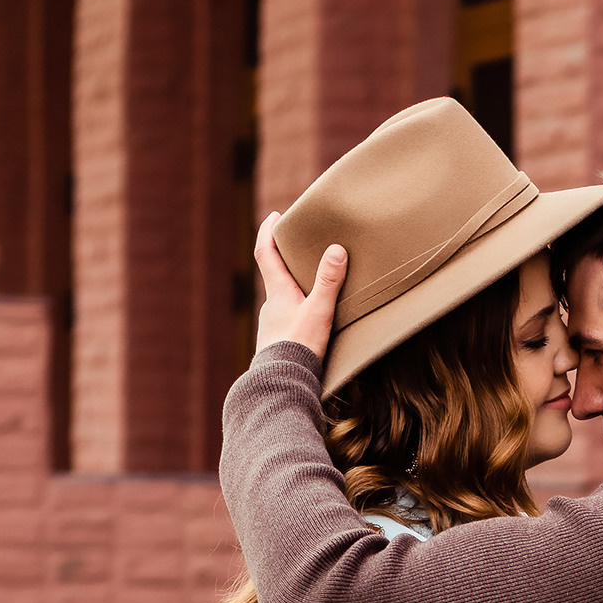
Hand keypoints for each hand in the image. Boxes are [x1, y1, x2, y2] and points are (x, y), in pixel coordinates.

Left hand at [255, 213, 346, 362]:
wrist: (282, 386)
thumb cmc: (299, 348)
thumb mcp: (319, 312)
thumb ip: (328, 282)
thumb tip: (336, 249)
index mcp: (278, 293)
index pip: (266, 253)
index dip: (268, 232)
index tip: (274, 216)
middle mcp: (270, 307)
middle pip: (275, 276)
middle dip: (286, 260)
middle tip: (300, 247)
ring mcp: (272, 326)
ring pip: (281, 300)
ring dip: (293, 290)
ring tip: (312, 287)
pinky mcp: (278, 344)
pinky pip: (286, 320)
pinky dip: (296, 312)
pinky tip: (309, 322)